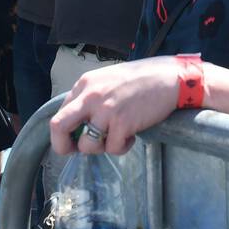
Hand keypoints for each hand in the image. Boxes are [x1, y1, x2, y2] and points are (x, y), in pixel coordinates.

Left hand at [49, 56, 178, 155]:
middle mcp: (91, 96)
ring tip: (115, 138)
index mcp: (85, 83)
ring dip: (100, 148)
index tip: (75, 138)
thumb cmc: (141, 79)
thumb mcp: (108, 80)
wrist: (170, 78)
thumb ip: (90, 97)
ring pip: (86, 145)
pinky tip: (132, 135)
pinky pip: (112, 149)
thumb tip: (77, 123)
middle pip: (58, 126)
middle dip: (62, 145)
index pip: (59, 113)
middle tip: (76, 150)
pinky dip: (121, 147)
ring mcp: (106, 110)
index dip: (64, 132)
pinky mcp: (123, 123)